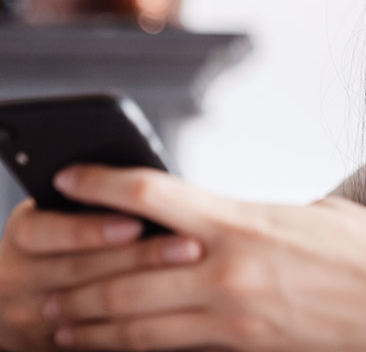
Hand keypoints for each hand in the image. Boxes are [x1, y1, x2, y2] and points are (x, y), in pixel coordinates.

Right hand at [0, 198, 203, 351]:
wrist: (24, 294)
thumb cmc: (64, 242)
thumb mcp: (64, 216)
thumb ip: (97, 205)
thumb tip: (152, 187)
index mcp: (25, 235)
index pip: (46, 231)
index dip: (91, 229)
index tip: (136, 223)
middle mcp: (16, 277)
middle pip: (79, 270)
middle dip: (139, 258)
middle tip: (190, 247)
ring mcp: (29, 317)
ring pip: (89, 309)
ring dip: (144, 296)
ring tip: (191, 279)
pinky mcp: (47, 345)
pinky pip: (93, 342)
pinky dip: (132, 330)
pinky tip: (172, 317)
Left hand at [42, 165, 365, 350]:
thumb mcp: (314, 213)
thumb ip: (259, 219)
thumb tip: (230, 222)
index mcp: (243, 220)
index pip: (151, 195)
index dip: (100, 185)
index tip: (68, 181)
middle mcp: (226, 268)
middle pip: (122, 270)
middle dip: (75, 276)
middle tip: (43, 280)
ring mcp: (234, 314)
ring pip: (136, 321)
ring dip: (90, 323)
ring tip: (62, 324)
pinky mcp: (247, 346)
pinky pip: (174, 348)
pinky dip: (136, 347)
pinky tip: (117, 347)